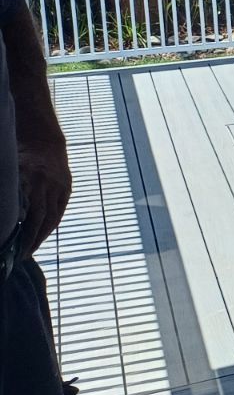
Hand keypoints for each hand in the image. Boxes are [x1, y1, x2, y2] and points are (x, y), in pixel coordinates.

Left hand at [18, 142, 70, 256]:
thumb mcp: (9, 171)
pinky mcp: (66, 187)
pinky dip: (51, 225)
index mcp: (27, 178)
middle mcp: (45, 184)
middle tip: (21, 256)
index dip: (21, 233)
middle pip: (39, 218)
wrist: (43, 139)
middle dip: (31, 240)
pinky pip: (59, 211)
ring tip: (31, 250)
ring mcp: (58, 186)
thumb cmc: (18, 155)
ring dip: (41, 236)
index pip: (25, 213)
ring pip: (51, 217)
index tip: (12, 248)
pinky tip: (42, 235)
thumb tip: (6, 217)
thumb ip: (10, 192)